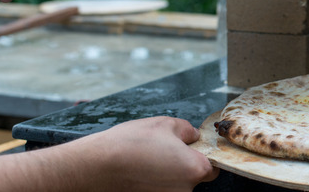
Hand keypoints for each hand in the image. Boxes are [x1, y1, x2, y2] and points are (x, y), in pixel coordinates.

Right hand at [80, 116, 219, 190]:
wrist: (96, 166)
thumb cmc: (131, 144)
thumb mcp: (166, 124)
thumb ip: (188, 131)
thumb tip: (193, 136)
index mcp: (194, 169)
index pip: (212, 168)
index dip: (202, 157)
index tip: (191, 150)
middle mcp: (185, 190)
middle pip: (192, 178)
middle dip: (182, 165)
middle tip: (163, 151)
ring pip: (175, 185)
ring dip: (167, 174)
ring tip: (147, 160)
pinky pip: (159, 189)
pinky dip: (153, 182)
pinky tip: (140, 171)